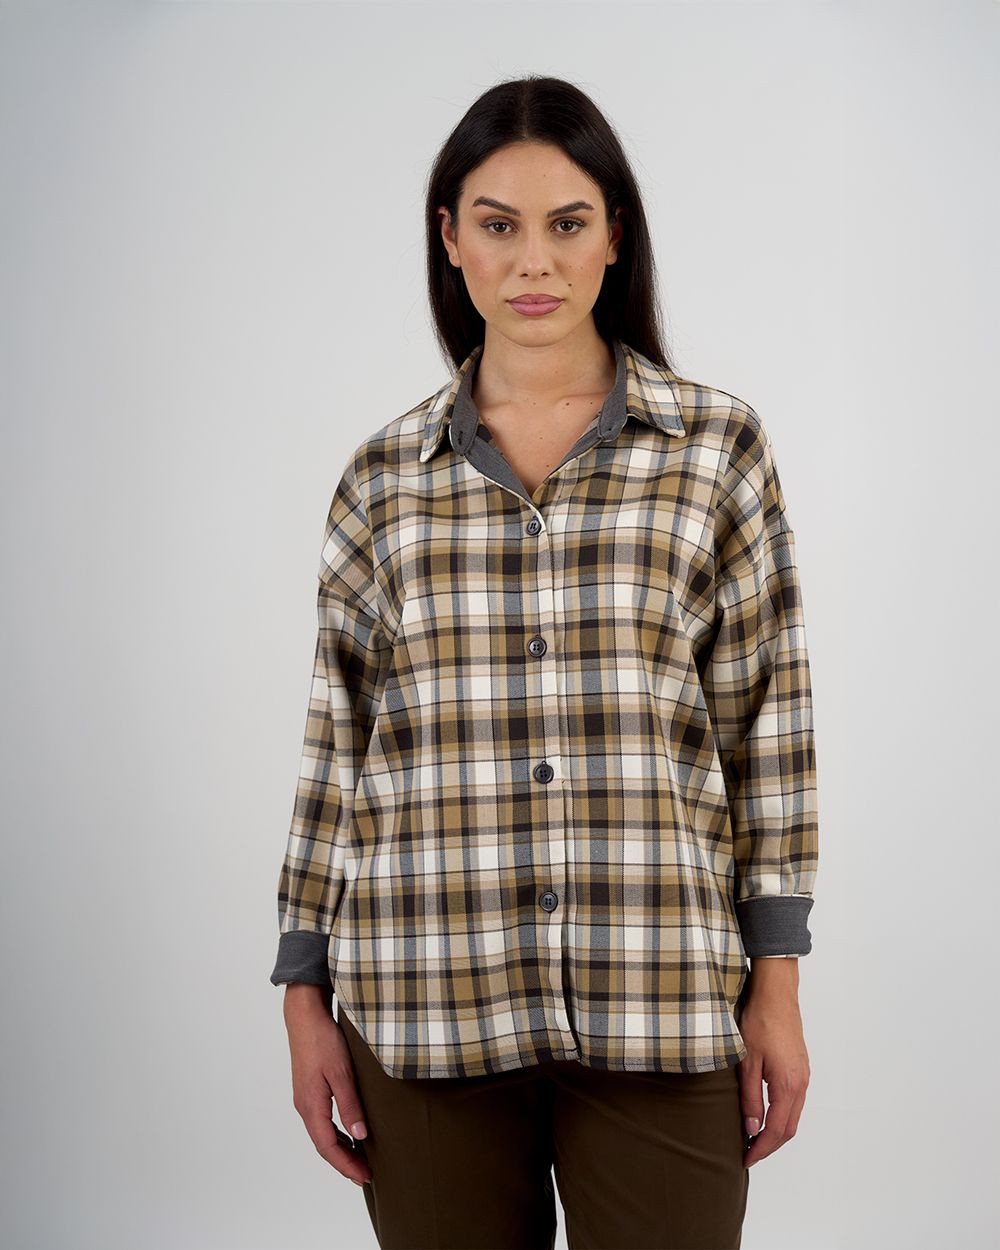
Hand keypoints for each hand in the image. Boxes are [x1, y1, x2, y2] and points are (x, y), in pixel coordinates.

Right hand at [283, 985, 372, 1184]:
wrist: (304, 1017)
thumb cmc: (323, 1041)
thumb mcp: (341, 1073)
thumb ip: (350, 1106)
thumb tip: (360, 1136)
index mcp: (311, 1106)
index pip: (328, 1147)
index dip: (346, 1165)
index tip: (364, 1176)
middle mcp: (304, 1107)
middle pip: (324, 1145)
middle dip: (344, 1162)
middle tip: (366, 1174)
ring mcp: (305, 1099)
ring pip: (322, 1134)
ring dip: (340, 1149)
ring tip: (360, 1160)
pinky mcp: (309, 1090)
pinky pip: (322, 1121)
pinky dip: (336, 1133)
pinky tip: (349, 1134)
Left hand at [736, 982, 809, 1167]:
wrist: (776, 994)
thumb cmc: (759, 1022)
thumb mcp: (747, 1062)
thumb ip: (751, 1098)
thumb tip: (752, 1129)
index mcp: (788, 1086)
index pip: (777, 1130)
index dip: (761, 1149)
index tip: (746, 1159)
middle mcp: (801, 1084)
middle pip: (789, 1128)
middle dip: (770, 1145)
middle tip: (748, 1154)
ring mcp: (803, 1076)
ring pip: (793, 1116)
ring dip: (776, 1131)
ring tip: (754, 1138)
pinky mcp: (800, 1068)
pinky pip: (794, 1102)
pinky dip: (782, 1116)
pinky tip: (766, 1115)